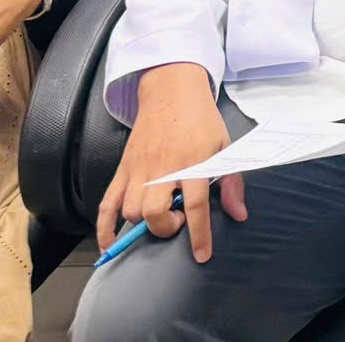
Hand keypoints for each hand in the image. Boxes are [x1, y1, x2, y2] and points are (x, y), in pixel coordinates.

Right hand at [97, 64, 243, 259]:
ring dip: (144, 222)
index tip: (201, 255)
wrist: (171, 90)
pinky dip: (105, 227)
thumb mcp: (224, 145)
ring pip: (131, 210)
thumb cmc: (201, 119)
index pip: (196, 205)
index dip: (199, 234)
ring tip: (161, 212)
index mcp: (192, 162)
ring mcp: (138, 169)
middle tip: (179, 218)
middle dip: (166, 227)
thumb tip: (239, 214)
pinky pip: (107, 203)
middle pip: (154, 212)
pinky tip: (110, 241)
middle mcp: (162, 168)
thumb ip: (232, 182)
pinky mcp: (123, 168)